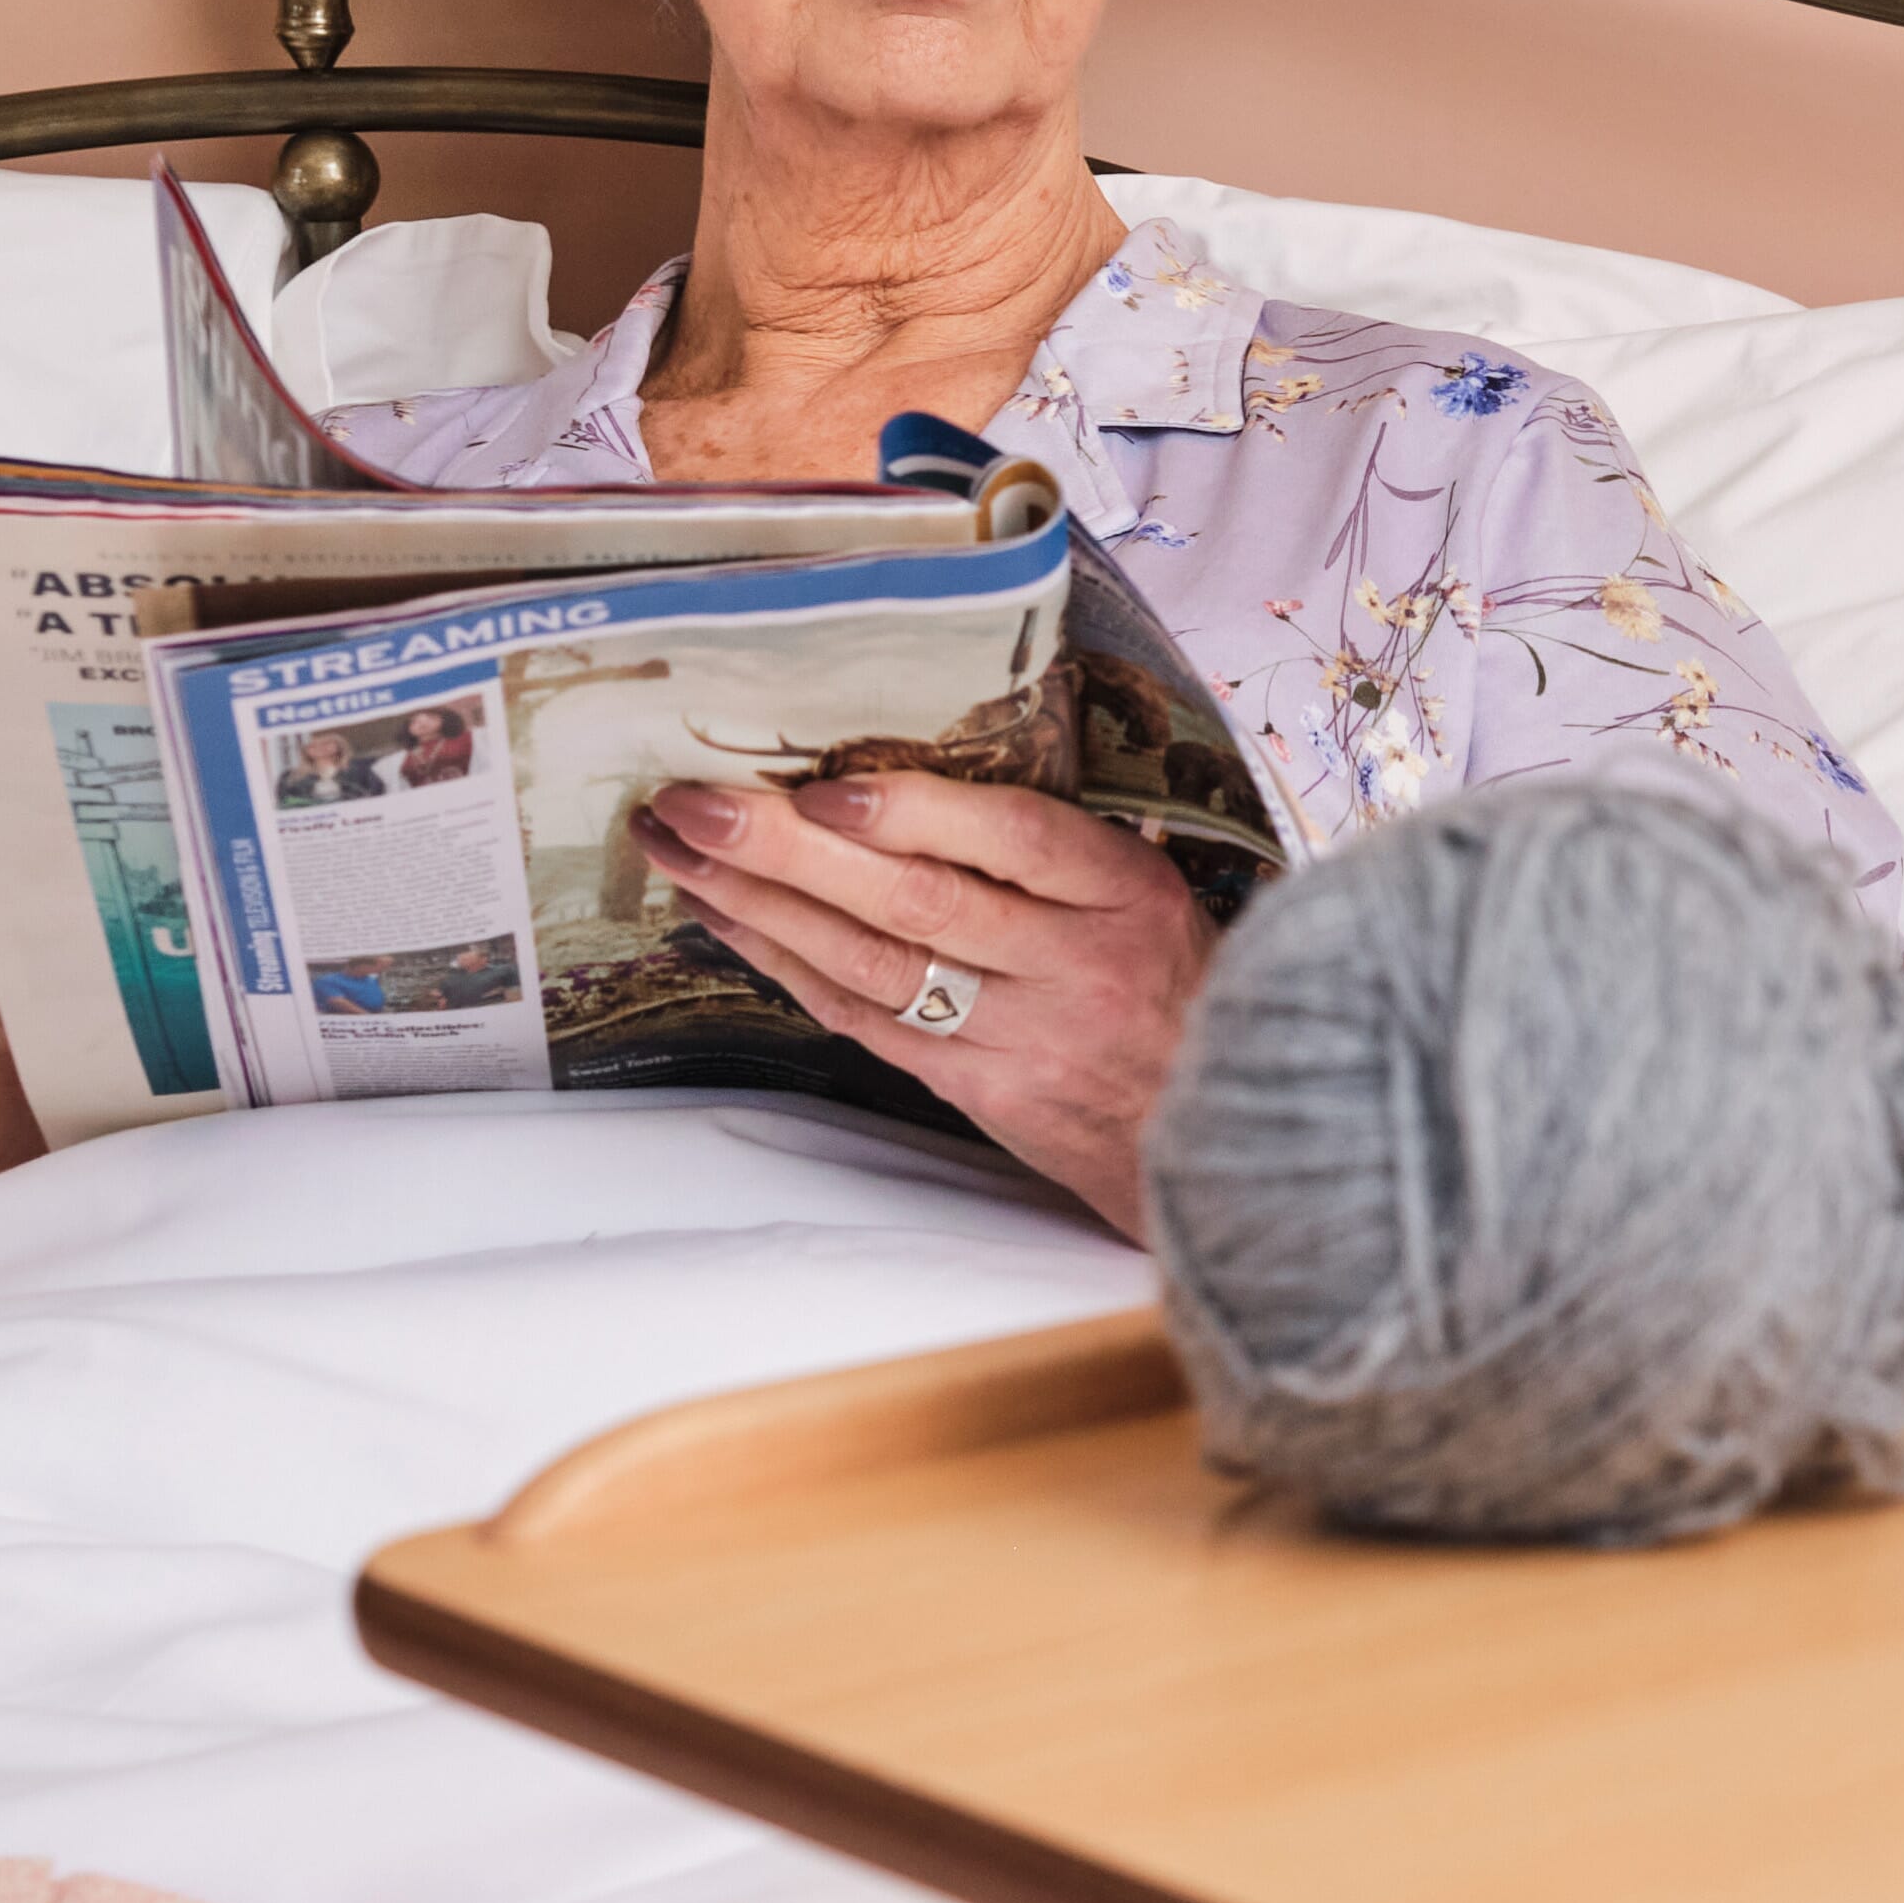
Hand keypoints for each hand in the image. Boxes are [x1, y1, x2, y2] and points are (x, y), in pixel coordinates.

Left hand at [635, 771, 1214, 1235]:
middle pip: (917, 902)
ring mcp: (1025, 1036)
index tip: (824, 786)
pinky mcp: (982, 1091)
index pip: (1019, 839)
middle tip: (694, 804)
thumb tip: (908, 770)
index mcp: (1130, 894)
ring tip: (681, 854)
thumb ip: (1057, 847)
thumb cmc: (1178, 990)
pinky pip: (866, 1023)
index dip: (916, 812)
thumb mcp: (1157, 895)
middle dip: (790, 849)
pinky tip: (731, 923)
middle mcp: (1077, 966)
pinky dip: (789, 968)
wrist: (1222, 1132)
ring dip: (763, 906)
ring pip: (874, 967)